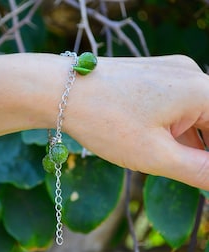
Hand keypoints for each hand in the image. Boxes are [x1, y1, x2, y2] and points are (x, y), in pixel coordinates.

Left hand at [64, 55, 208, 188]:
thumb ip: (200, 170)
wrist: (60, 91)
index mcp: (200, 90)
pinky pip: (173, 105)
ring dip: (188, 141)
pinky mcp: (149, 76)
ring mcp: (167, 72)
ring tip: (165, 161)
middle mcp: (188, 74)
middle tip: (191, 177)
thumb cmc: (104, 121)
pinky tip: (158, 144)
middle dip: (201, 151)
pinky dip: (173, 128)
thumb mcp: (155, 154)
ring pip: (192, 113)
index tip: (199, 174)